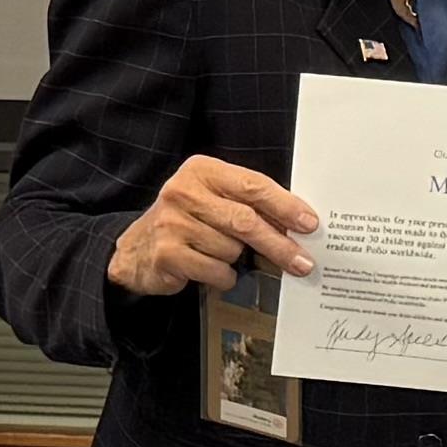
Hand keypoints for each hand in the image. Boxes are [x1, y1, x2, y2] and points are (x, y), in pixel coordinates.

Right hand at [108, 156, 318, 295]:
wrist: (136, 249)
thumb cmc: (190, 220)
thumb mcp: (215, 199)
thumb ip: (250, 203)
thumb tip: (298, 223)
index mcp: (203, 170)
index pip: (254, 186)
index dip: (286, 206)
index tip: (310, 223)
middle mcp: (184, 192)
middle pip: (246, 221)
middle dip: (280, 244)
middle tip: (303, 262)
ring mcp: (172, 223)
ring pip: (232, 249)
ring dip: (238, 258)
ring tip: (223, 253)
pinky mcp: (166, 254)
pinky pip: (216, 270)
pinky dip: (223, 275)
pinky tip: (211, 269)